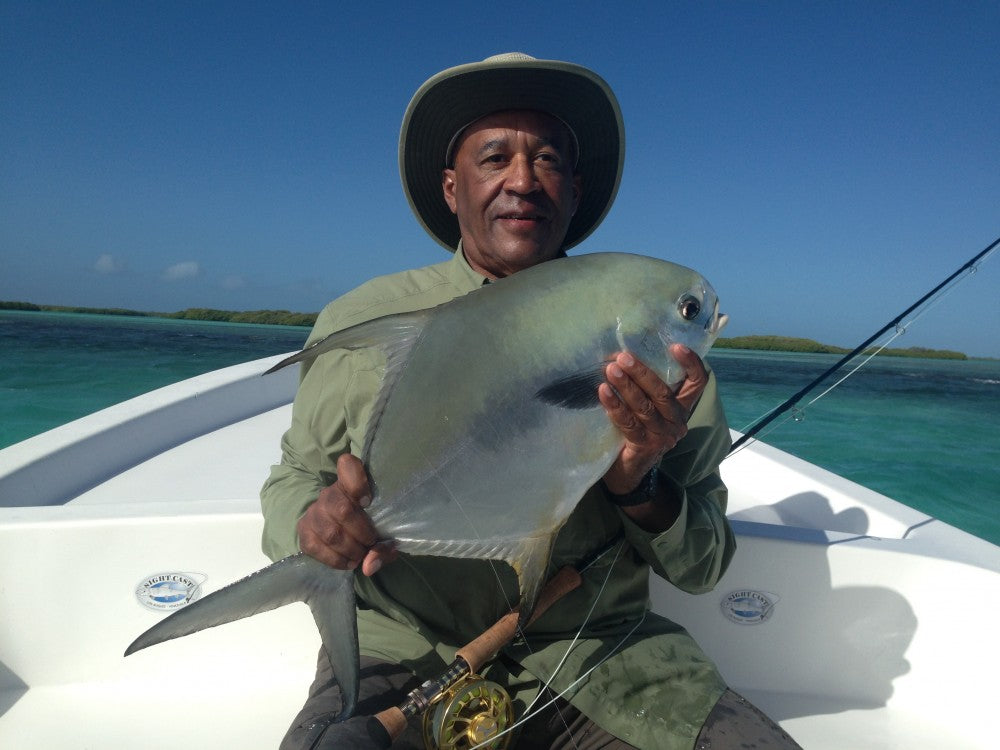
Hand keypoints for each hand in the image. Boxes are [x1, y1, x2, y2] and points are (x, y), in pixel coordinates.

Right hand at [296, 453, 396, 575]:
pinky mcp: (303, 531)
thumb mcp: (381, 532)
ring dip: (350, 549)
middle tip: (370, 542)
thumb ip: (383, 547)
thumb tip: (370, 566)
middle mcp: (328, 493)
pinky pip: (316, 547)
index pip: (348, 465)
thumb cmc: (367, 527)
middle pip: (343, 509)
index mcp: (350, 483)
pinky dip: (335, 559)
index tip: (368, 501)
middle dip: (362, 532)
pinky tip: (347, 562)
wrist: (339, 531)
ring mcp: (313, 512)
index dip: (358, 482)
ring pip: (330, 532)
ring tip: (360, 555)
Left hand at [599, 344, 708, 494]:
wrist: (627, 472)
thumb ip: (646, 388)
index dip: (691, 363)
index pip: (697, 383)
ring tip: (611, 370)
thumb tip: (623, 356)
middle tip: (623, 357)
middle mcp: (677, 422)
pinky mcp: (645, 446)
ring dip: (627, 387)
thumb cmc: (636, 431)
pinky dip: (615, 406)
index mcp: (681, 408)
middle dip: (642, 373)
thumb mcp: (647, 408)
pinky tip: (604, 393)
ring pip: (645, 407)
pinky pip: (629, 423)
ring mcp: (662, 436)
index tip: (676, 346)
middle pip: (663, 393)